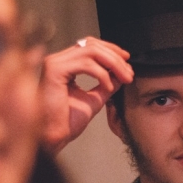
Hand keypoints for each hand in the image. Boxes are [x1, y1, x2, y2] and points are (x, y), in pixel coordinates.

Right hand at [39, 37, 132, 153]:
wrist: (54, 136)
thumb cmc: (67, 121)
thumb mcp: (94, 98)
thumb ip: (107, 84)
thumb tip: (122, 73)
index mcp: (64, 64)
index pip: (90, 46)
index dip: (111, 49)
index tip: (127, 60)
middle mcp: (57, 60)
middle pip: (92, 45)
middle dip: (115, 57)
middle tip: (129, 72)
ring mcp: (54, 63)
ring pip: (91, 51)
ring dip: (113, 64)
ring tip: (124, 78)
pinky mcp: (54, 70)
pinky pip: (85, 64)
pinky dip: (101, 74)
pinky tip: (108, 87)